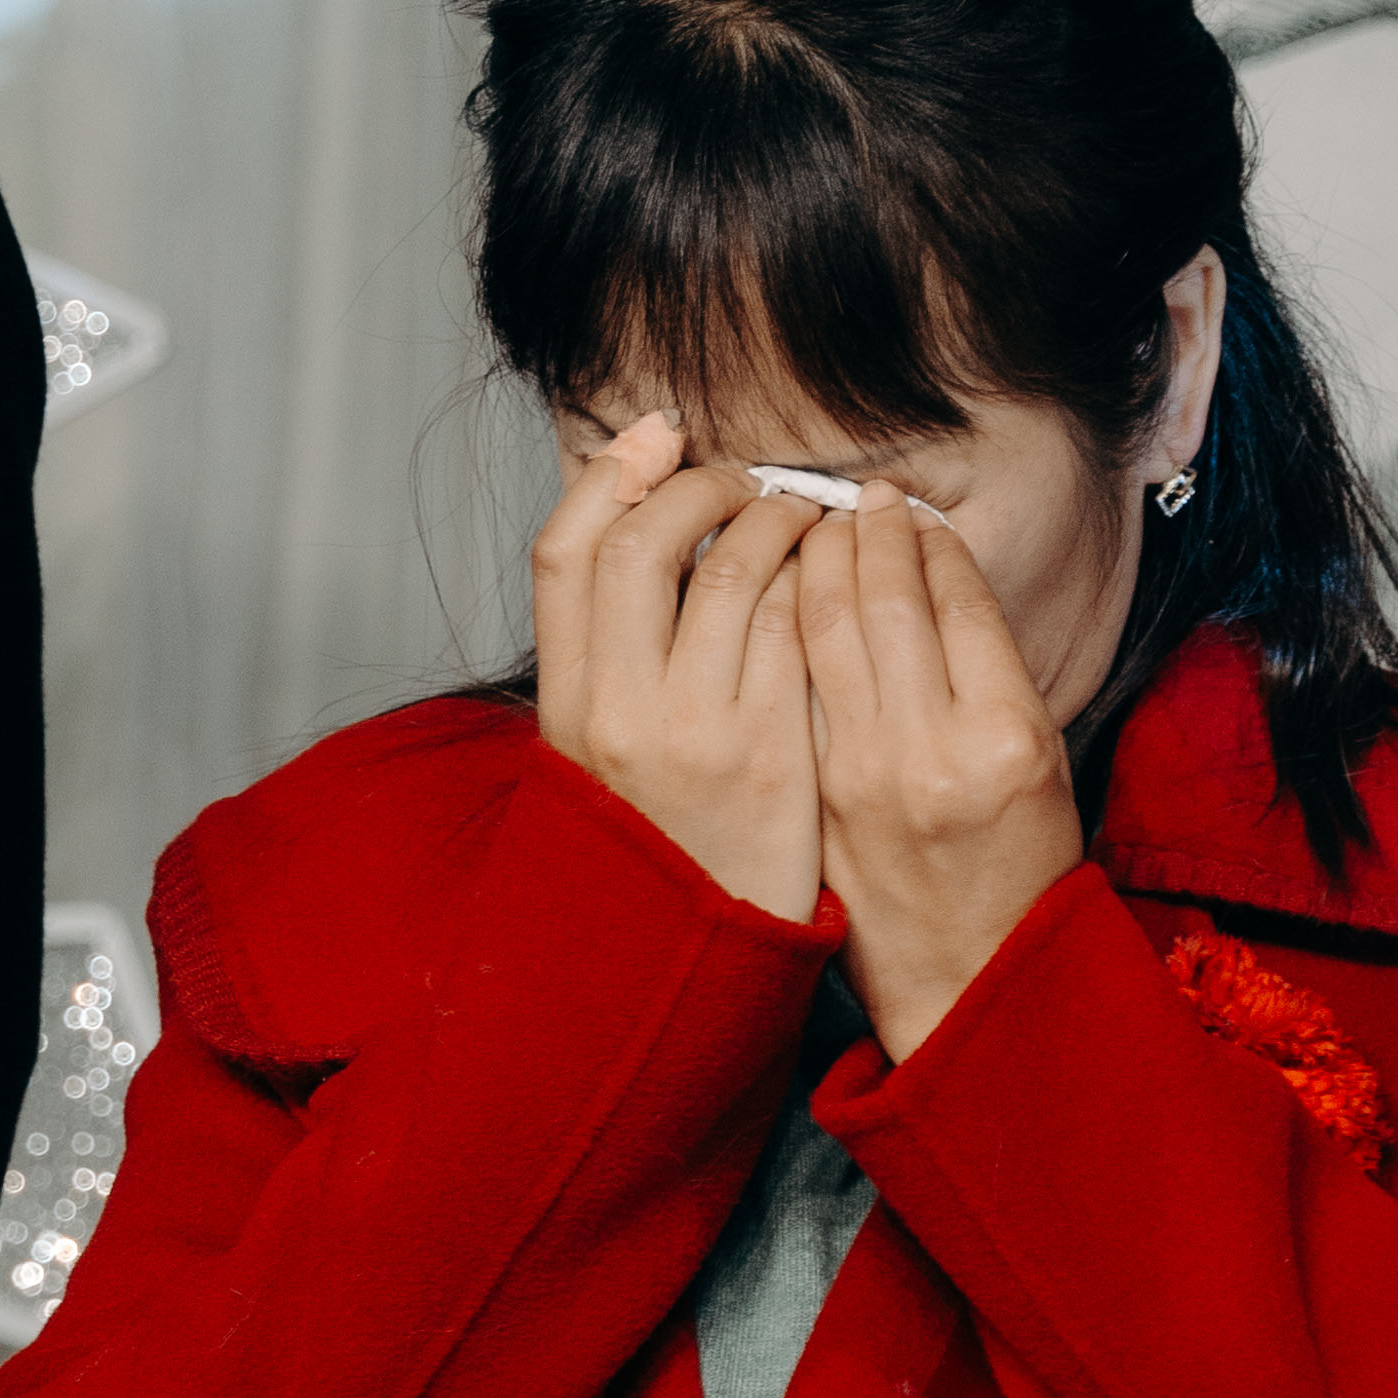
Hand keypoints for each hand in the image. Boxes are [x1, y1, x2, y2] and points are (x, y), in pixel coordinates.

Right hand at [531, 417, 828, 934]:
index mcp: (567, 710)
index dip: (609, 477)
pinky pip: (796, 625)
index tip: (655, 439)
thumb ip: (614, 656)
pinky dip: (817, 578)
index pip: (564, 554)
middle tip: (741, 479)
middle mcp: (620, 714)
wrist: (710, 959)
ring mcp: (697, 732)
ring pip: (732, 567)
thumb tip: (646, 523)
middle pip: (643, 543)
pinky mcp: (774, 750)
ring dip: (774, 519)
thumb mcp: (606, 754)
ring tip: (799, 517)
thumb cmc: (669, 846)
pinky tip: (834, 573)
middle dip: (700, 486)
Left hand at [798, 492, 1084, 1061]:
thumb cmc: (1017, 865)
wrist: (967, 976)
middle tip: (859, 500)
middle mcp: (930, 747)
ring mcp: (859, 772)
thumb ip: (988, 667)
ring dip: (810, 558)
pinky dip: (779, 622)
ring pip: (819, 624)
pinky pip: (787, 679)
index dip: (926, 536)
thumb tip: (929, 568)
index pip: (955, 594)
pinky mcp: (811, 795)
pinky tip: (777, 594)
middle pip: (882, 594)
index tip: (910, 507)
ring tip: (812, 526)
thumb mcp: (1042, 759)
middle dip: (865, 529)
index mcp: (1005, 732)